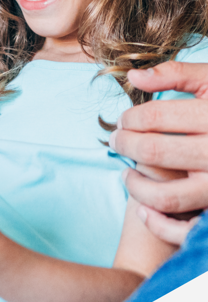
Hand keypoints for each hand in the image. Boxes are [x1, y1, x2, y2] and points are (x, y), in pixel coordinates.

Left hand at [111, 61, 207, 243]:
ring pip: (166, 195)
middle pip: (155, 152)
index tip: (123, 120)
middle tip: (117, 140)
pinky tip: (143, 208)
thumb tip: (133, 76)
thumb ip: (177, 74)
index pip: (156, 117)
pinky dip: (158, 222)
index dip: (131, 118)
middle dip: (126, 145)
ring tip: (126, 173)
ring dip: (136, 186)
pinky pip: (184, 228)